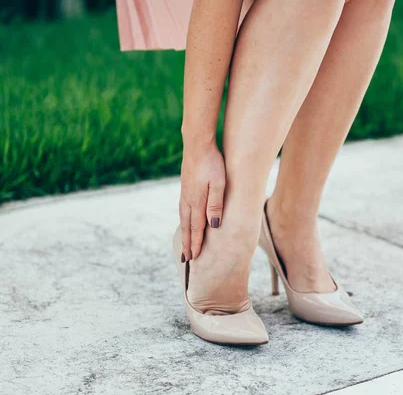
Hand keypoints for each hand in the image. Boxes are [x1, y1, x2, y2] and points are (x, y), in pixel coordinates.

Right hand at [179, 139, 224, 261]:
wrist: (197, 143)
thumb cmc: (212, 162)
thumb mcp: (219, 183)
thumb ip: (215, 204)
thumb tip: (213, 225)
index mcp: (196, 201)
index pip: (196, 228)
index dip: (195, 244)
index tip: (193, 258)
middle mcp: (188, 200)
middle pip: (187, 227)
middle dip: (187, 243)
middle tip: (185, 259)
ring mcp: (185, 193)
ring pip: (183, 219)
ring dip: (185, 233)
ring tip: (185, 245)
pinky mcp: (185, 186)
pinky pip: (183, 210)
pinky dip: (184, 221)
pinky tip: (186, 221)